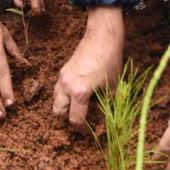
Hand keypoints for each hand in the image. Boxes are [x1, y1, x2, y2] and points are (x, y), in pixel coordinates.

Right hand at [52, 6, 123, 129]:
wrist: (102, 37)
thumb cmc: (110, 61)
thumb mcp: (113, 87)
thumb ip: (108, 105)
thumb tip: (108, 120)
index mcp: (79, 93)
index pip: (75, 120)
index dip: (82, 130)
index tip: (90, 132)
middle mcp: (66, 86)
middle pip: (58, 112)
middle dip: (67, 120)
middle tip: (80, 122)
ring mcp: (62, 77)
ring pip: (55, 100)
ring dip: (64, 107)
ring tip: (77, 109)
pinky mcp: (63, 70)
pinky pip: (58, 89)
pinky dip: (64, 96)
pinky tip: (77, 94)